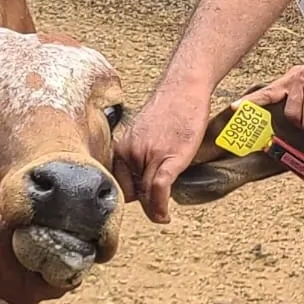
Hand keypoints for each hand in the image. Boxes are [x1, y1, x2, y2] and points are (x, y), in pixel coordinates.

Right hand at [0, 211, 71, 303]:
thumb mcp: (23, 230)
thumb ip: (46, 233)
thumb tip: (66, 224)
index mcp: (33, 292)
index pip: (69, 281)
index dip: (77, 262)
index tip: (80, 246)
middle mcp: (27, 300)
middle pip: (58, 284)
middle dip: (64, 265)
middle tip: (69, 244)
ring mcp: (15, 297)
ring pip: (44, 283)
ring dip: (49, 268)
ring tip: (54, 246)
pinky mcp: (7, 291)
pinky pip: (31, 282)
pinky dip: (35, 270)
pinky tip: (37, 252)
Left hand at [111, 90, 211, 224]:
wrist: (184, 87)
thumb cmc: (169, 107)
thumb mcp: (144, 132)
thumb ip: (139, 153)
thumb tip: (143, 176)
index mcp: (122, 147)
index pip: (119, 183)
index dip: (129, 198)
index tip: (140, 203)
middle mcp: (131, 152)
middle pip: (132, 191)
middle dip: (143, 204)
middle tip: (155, 211)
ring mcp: (149, 155)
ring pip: (146, 193)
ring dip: (153, 210)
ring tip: (161, 216)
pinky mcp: (170, 157)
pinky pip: (159, 188)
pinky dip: (160, 205)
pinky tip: (164, 214)